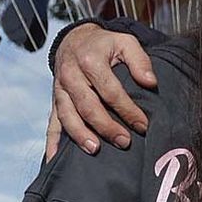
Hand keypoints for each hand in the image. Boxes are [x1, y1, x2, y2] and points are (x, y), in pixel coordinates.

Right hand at [49, 26, 156, 158]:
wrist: (74, 40)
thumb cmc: (104, 45)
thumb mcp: (125, 42)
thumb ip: (140, 61)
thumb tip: (151, 83)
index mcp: (89, 61)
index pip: (110, 91)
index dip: (127, 109)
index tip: (142, 125)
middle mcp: (71, 76)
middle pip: (88, 106)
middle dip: (106, 126)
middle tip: (124, 142)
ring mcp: (60, 91)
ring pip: (68, 116)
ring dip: (80, 135)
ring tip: (94, 150)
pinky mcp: (54, 102)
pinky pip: (51, 124)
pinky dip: (52, 143)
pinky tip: (54, 161)